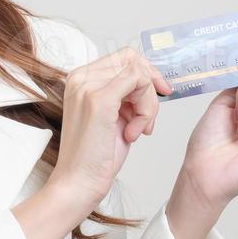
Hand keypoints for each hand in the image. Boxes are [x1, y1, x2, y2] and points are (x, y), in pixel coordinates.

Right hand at [45, 47, 171, 214]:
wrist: (79, 181)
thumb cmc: (94, 155)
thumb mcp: (112, 116)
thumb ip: (124, 95)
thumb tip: (151, 80)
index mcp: (79, 80)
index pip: (122, 57)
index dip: (146, 74)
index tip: (158, 93)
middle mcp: (80, 78)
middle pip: (133, 61)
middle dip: (149, 89)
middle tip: (148, 118)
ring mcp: (88, 86)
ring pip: (139, 73)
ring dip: (148, 104)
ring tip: (137, 130)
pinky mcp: (100, 98)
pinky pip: (140, 83)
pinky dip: (146, 110)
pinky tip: (134, 132)